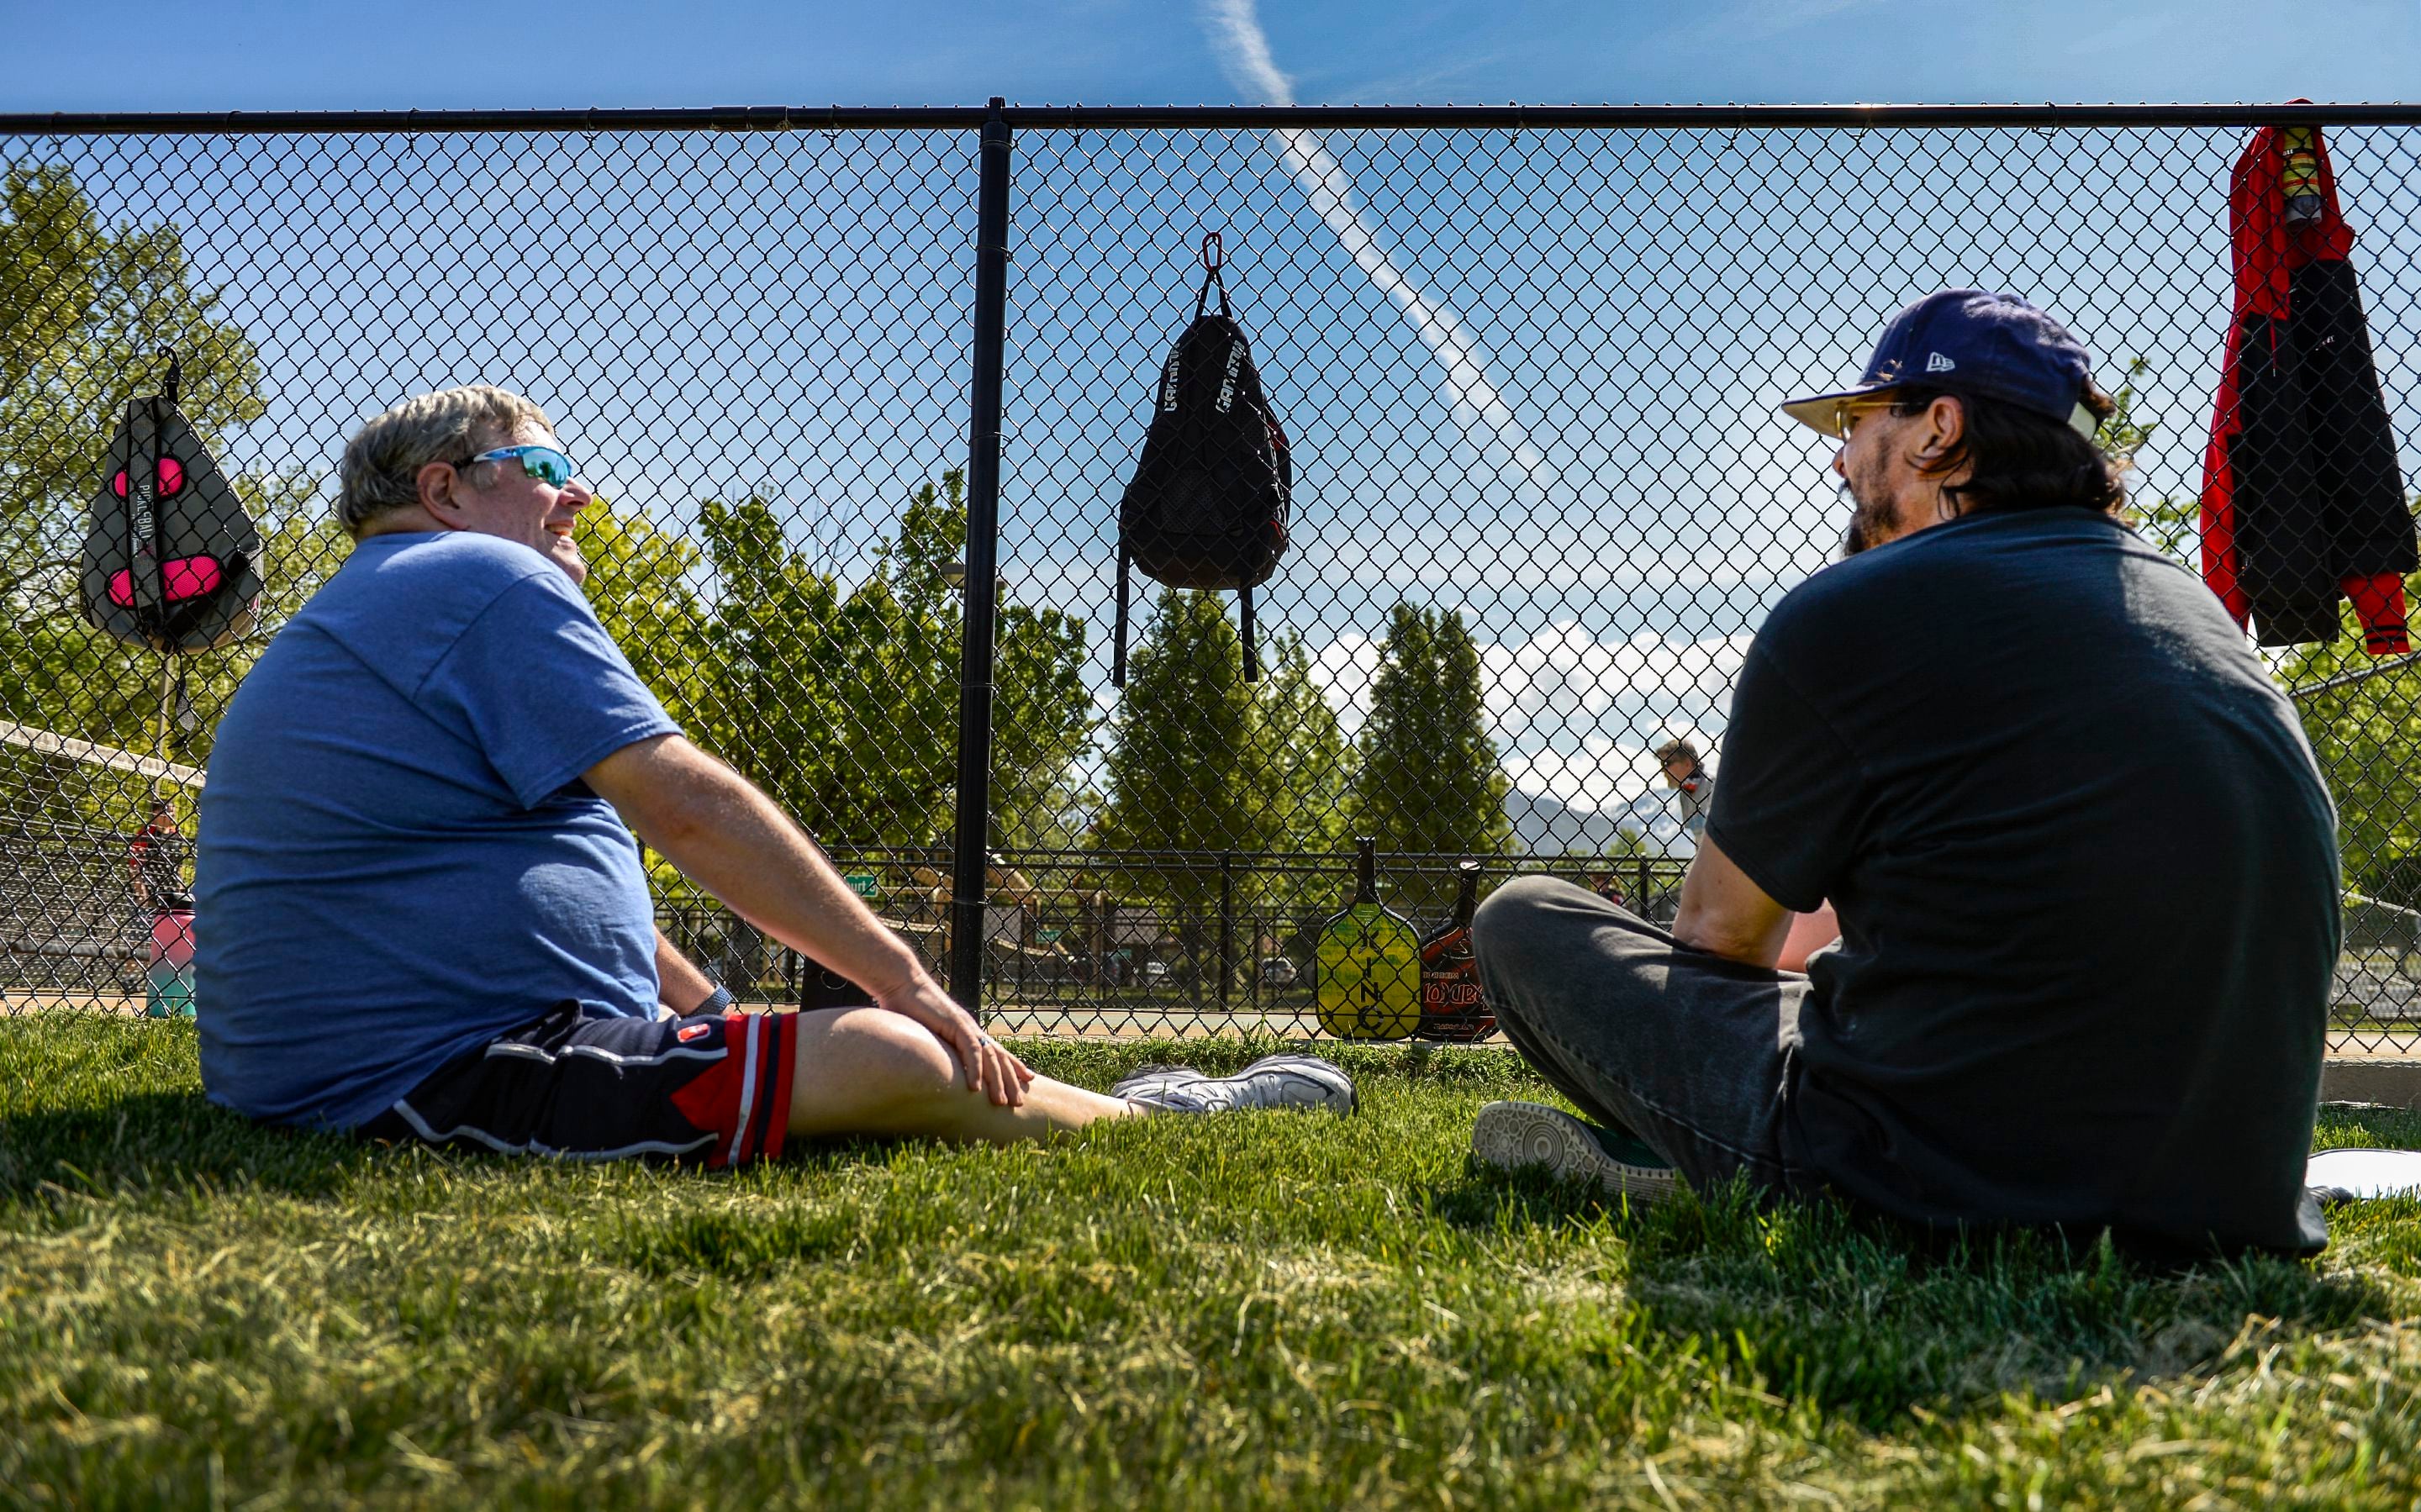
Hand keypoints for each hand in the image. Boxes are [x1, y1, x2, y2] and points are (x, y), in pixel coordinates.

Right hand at [871, 973, 1035, 1106]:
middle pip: (998, 1058)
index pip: (996, 1052)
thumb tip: (931, 1065)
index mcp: (967, 1031)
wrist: (902, 983)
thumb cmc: (909, 1008)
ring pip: (989, 1057)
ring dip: (996, 1081)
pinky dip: (975, 1069)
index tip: (1027, 1080)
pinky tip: (975, 1087)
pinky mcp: (955, 1024)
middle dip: (1010, 1081)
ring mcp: (965, 1026)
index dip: (1012, 1066)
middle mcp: (971, 1029)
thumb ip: (935, 1048)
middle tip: (1018, 1103)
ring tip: (1001, 1102)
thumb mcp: (927, 1034)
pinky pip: (970, 1050)